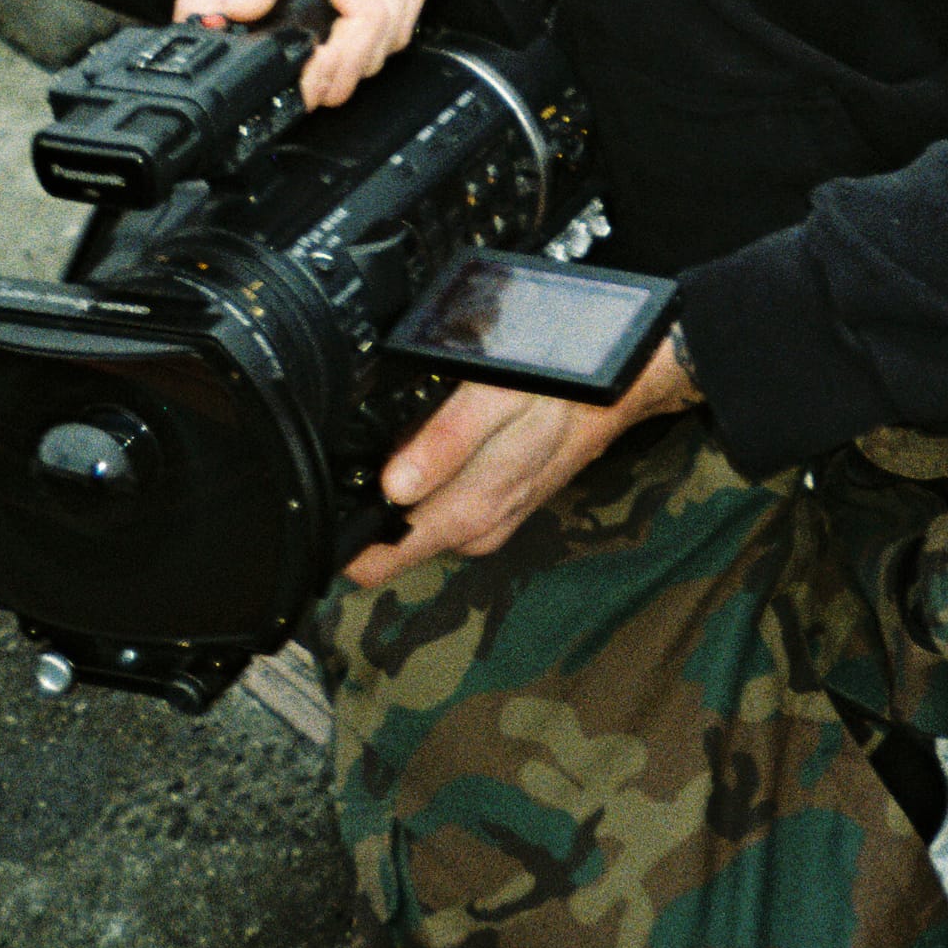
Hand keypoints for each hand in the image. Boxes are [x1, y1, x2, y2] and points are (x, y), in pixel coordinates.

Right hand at [172, 0, 431, 108]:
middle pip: (339, 79)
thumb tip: (243, 6)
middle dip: (362, 17)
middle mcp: (280, 50)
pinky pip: (402, 26)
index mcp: (237, 34)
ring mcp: (325, 46)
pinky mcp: (360, 32)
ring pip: (376, 53)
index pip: (278, 83)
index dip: (316, 68)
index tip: (337, 10)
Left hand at [344, 337, 702, 586]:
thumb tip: (393, 489)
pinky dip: (433, 484)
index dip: (342, 538)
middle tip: (366, 448)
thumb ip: (443, 444)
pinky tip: (439, 447)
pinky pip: (448, 508)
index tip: (324, 501)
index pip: (379, 559)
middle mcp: (478, 529)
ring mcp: (491, 521)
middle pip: (393, 540)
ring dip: (403, 492)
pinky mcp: (502, 507)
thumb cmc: (564, 388)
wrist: (624, 389)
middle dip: (369, 506)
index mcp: (469, 512)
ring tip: (405, 439)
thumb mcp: (497, 399)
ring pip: (420, 522)